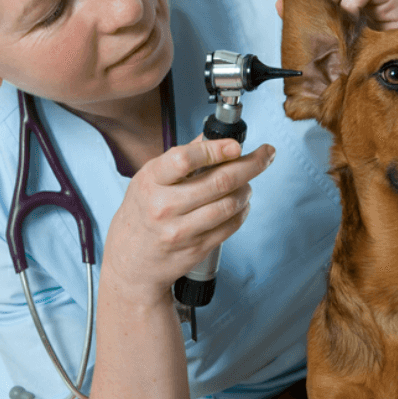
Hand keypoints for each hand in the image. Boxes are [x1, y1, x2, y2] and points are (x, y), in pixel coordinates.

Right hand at [104, 136, 275, 299]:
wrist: (131, 262)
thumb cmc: (141, 215)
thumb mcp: (148, 180)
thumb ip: (180, 158)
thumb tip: (212, 136)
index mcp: (150, 182)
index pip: (185, 159)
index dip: (216, 149)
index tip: (236, 145)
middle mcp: (164, 206)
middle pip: (219, 181)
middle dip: (251, 164)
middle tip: (266, 155)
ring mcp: (181, 230)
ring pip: (230, 204)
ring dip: (247, 189)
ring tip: (248, 182)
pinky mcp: (197, 247)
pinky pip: (231, 225)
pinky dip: (243, 210)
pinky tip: (241, 202)